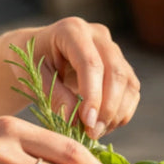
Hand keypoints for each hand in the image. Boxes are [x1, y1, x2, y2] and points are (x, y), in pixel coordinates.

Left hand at [24, 18, 141, 140]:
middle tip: (91, 133)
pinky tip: (103, 126)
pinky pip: (132, 92)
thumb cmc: (31, 63)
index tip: (86, 122)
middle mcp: (98, 35)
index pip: (91, 64)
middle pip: (115, 72)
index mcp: (72, 30)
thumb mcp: (32, 77)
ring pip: (128, 84)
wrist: (39, 54)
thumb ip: (54, 96)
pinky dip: (121, 113)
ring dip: (116, 114)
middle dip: (107, 108)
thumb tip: (76, 121)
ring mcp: (114, 50)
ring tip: (94, 132)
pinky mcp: (123, 67)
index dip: (92, 95)